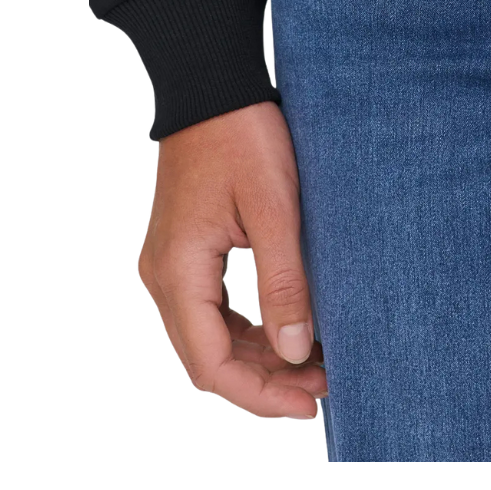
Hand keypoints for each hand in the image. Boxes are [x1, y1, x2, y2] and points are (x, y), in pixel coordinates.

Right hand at [138, 101, 326, 417]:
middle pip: (207, 359)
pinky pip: (212, 309)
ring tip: (319, 363)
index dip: (260, 396)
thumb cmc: (244, 137)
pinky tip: (292, 329)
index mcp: (177, 272)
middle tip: (328, 386)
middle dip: (266, 382)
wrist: (212, 85)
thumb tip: (297, 353)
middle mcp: (162, 276)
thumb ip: (284, 284)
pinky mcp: (185, 250)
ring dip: (261, 357)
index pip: (210, 366)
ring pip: (210, 337)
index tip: (312, 405)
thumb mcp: (275, 210)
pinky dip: (250, 329)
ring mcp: (170, 264)